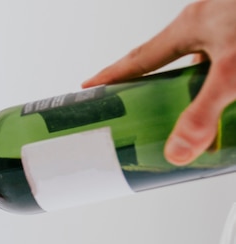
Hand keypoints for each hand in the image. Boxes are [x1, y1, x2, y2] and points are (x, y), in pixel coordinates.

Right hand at [82, 0, 235, 164]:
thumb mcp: (233, 71)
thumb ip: (202, 113)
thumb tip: (177, 153)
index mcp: (192, 25)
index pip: (140, 58)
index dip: (113, 75)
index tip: (89, 87)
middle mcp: (209, 23)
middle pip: (165, 58)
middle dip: (148, 84)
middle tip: (136, 108)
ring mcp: (231, 26)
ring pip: (200, 62)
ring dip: (188, 86)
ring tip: (185, 114)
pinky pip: (226, 63)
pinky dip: (222, 83)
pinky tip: (227, 100)